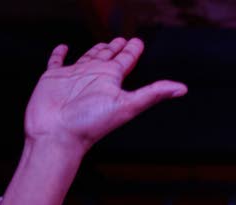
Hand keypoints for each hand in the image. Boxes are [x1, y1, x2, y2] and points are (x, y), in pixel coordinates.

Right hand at [24, 38, 186, 153]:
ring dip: (95, 51)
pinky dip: (59, 54)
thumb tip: (182, 89)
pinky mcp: (53, 79)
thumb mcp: (128, 105)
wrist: (58, 134)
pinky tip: (64, 48)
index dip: (132, 50)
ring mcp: (74, 78)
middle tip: (123, 39)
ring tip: (104, 44)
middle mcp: (94, 78)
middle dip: (116, 48)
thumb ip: (153, 94)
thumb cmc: (91, 123)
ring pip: (86, 58)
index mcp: (111, 81)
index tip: (138, 42)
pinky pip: (56, 62)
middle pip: (108, 58)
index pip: (125, 61)